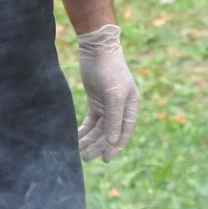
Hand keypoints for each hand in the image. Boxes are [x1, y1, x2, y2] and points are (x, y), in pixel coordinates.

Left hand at [75, 23, 138, 162]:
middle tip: (87, 158)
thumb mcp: (114, 95)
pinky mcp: (95, 101)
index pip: (125, 132)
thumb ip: (114, 119)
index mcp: (130, 106)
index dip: (116, 147)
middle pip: (110, 133)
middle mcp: (120, 107)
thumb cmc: (110, 70)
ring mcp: (107, 105)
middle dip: (99, 146)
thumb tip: (113, 142)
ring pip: (99, 129)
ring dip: (90, 140)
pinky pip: (91, 121)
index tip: (106, 159)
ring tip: (79, 151)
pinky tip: (76, 138)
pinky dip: (84, 130)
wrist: (97, 49)